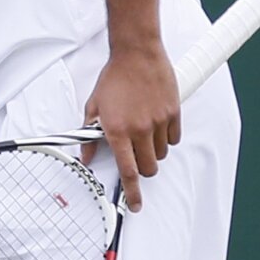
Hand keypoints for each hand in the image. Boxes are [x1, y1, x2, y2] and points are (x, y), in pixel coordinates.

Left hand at [81, 43, 180, 212]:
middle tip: (135, 154)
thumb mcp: (93, 106)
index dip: (132, 193)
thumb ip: (89, 135)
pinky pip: (174, 139)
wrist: (136, 53)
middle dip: (143, 168)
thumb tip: (86, 156)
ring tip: (143, 132)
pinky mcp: (173, 113)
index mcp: (117, 130)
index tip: (135, 206)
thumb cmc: (114, 78)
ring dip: (153, 151)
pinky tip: (156, 125)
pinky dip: (166, 138)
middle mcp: (140, 129)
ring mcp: (159, 122)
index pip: (127, 171)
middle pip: (149, 168)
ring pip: (162, 154)